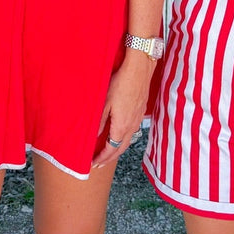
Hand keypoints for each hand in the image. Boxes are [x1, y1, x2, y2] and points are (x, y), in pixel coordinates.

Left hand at [92, 54, 152, 168]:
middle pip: (120, 149)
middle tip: (99, 164)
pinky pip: (132, 131)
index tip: (94, 163)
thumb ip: (100, 122)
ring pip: (127, 141)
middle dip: (109, 158)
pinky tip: (119, 135)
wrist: (139, 70)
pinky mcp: (140, 112)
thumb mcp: (105, 102)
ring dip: (117, 149)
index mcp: (121, 126)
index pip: (111, 149)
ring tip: (108, 152)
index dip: (102, 158)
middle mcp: (132, 126)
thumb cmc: (121, 83)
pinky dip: (123, 139)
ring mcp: (138, 120)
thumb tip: (94, 137)